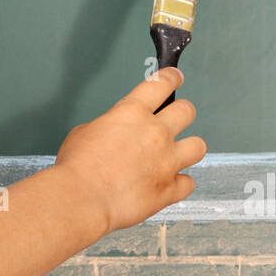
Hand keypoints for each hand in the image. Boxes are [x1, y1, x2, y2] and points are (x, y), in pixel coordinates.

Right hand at [53, 67, 205, 234]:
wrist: (81, 198)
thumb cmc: (77, 167)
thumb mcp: (84, 132)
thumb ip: (108, 127)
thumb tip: (113, 134)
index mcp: (132, 113)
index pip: (161, 84)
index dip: (171, 78)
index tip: (175, 77)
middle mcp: (155, 133)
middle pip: (187, 111)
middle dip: (182, 112)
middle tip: (176, 118)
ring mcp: (166, 161)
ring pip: (198, 146)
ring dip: (189, 148)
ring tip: (179, 153)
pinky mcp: (169, 189)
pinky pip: (188, 183)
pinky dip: (180, 183)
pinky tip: (171, 183)